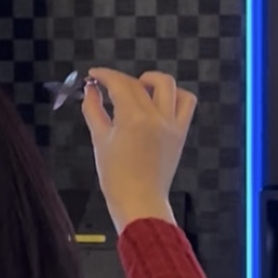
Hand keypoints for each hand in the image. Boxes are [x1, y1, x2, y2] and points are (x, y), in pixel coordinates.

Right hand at [81, 68, 196, 233]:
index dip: (104, 75)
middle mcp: (155, 117)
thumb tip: (90, 91)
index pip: (119, 84)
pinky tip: (162, 101)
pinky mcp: (180, 132)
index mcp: (132, 118)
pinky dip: (176, 95)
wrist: (139, 201)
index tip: (94, 75)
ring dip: (152, 80)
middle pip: (138, 83)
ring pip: (167, 85)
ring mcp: (171, 123)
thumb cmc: (116, 178)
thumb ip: (94, 111)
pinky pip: (186, 103)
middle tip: (108, 87)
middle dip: (120, 80)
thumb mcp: (100, 141)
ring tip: (140, 88)